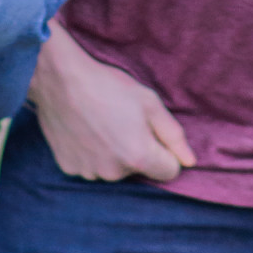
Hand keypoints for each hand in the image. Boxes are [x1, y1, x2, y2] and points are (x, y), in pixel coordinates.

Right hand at [28, 19, 196, 180]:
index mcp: (138, 156)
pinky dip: (92, 153)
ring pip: (114, 169)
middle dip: (138, 151)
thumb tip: (190, 161)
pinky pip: (91, 166)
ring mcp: (89, 173)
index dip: (166, 152)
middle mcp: (113, 173)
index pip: (169, 172)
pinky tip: (85, 130)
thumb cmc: (108, 86)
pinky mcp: (69, 168)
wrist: (61, 80)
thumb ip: (173, 135)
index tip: (153, 132)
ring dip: (114, 153)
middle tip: (124, 122)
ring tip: (102, 124)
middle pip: (140, 170)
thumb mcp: (150, 102)